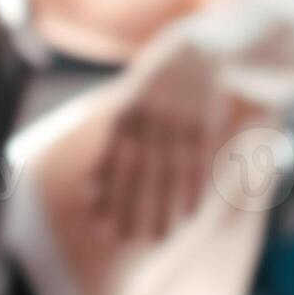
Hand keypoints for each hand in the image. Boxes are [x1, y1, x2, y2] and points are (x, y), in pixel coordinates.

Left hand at [90, 33, 232, 240]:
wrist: (200, 52)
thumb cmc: (161, 83)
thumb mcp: (131, 103)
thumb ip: (114, 140)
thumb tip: (89, 184)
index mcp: (125, 116)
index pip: (111, 164)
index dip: (105, 195)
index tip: (99, 224)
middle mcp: (148, 121)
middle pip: (136, 174)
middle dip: (129, 210)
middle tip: (123, 242)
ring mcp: (177, 123)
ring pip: (167, 175)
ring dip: (162, 209)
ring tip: (157, 239)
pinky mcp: (204, 126)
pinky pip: (197, 165)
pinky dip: (193, 192)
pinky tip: (189, 216)